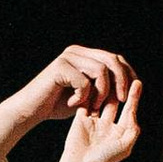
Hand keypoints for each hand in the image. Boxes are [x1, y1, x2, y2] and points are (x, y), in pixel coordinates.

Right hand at [0, 45, 131, 161]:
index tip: (131, 93)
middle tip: (119, 101)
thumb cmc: (57, 104)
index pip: (115, 58)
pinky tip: (72, 104)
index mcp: (85, 55)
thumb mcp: (87, 95)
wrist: (31, 110)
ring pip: (101, 70)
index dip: (127, 74)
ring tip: (91, 108)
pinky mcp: (60, 66)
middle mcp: (77, 52)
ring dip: (101, 93)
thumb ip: (103, 87)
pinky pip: (84, 82)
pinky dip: (82, 97)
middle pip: (112, 59)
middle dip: (121, 81)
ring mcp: (68, 57)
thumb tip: (130, 84)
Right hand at [58, 81, 141, 161]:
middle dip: (119, 89)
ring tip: (107, 74)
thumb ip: (133, 128)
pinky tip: (92, 81)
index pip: (128, 109)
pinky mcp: (80, 118)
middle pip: (115, 102)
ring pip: (100, 100)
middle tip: (121, 73)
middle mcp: (107, 125)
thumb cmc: (104, 159)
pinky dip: (89, 93)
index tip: (137, 82)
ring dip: (104, 89)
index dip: (133, 96)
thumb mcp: (125, 145)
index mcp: (119, 131)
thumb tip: (133, 111)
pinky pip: (86, 102)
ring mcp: (93, 121)